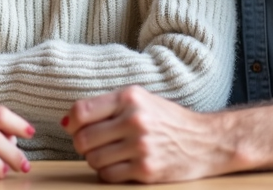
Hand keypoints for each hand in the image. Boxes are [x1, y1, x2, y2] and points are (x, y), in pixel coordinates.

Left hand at [63, 86, 234, 182]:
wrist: (205, 141)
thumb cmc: (167, 120)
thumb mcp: (140, 100)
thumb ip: (105, 107)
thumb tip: (67, 122)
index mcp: (130, 97)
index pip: (81, 111)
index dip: (73, 122)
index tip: (76, 127)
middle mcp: (135, 119)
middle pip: (83, 138)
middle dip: (83, 144)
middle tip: (95, 144)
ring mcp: (141, 146)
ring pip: (93, 159)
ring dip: (96, 159)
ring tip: (112, 154)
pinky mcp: (146, 169)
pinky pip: (108, 175)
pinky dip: (108, 173)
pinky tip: (121, 165)